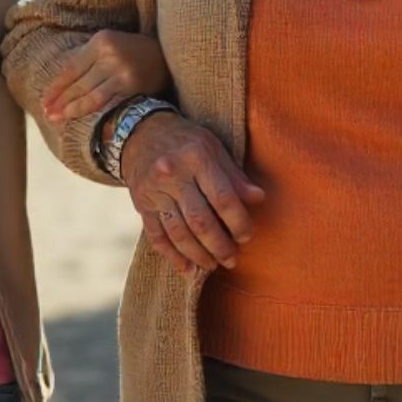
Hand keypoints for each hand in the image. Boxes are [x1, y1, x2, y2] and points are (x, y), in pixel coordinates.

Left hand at [42, 30, 169, 120]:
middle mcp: (109, 54)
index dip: (56, 87)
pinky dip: (91, 110)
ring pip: (90, 95)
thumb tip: (60, 87)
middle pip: (78, 83)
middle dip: (60, 101)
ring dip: (72, 109)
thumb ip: (88, 61)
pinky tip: (81, 117)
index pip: (71, 68)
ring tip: (58, 119)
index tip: (45, 101)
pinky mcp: (132, 85)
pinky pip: (106, 101)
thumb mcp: (110, 46)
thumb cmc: (133, 52)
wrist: (166, 56)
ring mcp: (121, 70)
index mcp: (100, 41)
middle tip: (47, 114)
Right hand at [117, 113, 264, 274]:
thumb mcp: (213, 148)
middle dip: (219, 246)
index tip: (246, 237)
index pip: (223, 199)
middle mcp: (173, 175)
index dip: (238, 223)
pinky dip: (172, 255)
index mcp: (197, 157)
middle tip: (232, 259)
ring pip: (178, 233)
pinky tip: (186, 268)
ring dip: (198, 255)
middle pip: (200, 221)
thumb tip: (259, 199)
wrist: (141, 133)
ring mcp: (155, 192)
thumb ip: (234, 175)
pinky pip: (156, 236)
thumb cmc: (186, 141)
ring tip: (213, 266)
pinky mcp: (141, 205)